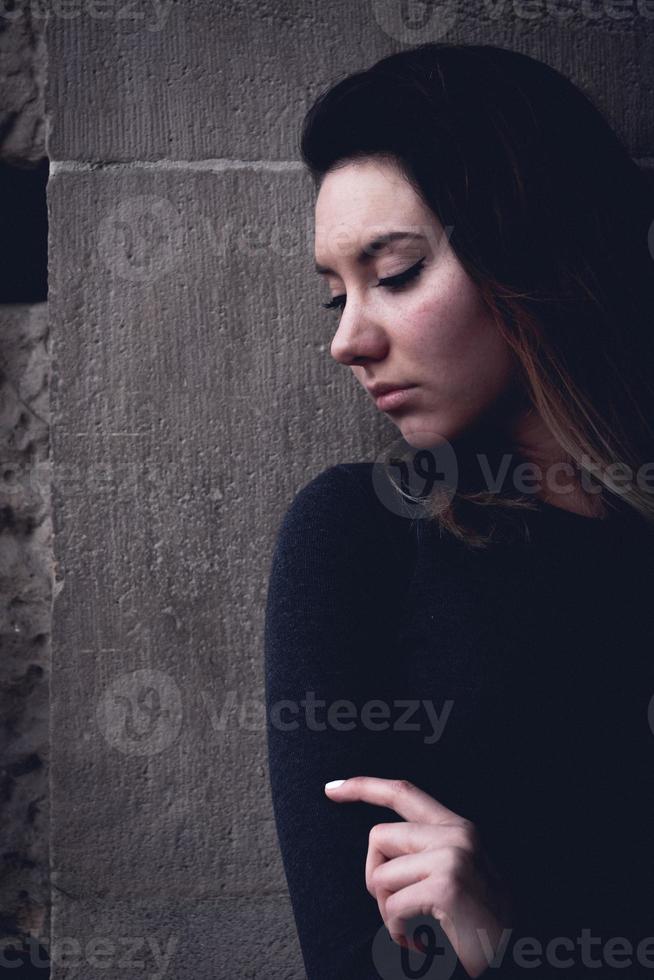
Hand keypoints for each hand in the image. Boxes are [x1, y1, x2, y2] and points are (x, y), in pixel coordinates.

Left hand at [324, 776, 514, 977]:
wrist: (518, 958)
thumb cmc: (479, 926)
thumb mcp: (457, 876)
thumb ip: (425, 854)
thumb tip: (380, 852)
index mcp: (458, 828)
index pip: (403, 792)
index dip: (364, 786)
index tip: (332, 788)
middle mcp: (457, 834)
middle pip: (378, 838)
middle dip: (375, 879)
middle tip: (401, 911)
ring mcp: (453, 857)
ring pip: (380, 876)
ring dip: (388, 913)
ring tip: (417, 929)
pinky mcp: (446, 886)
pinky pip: (392, 907)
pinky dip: (397, 933)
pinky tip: (421, 944)